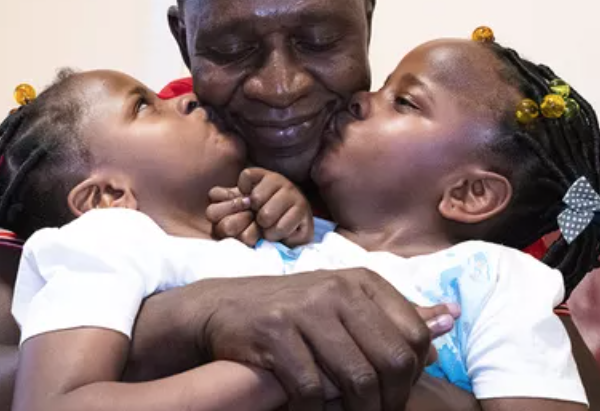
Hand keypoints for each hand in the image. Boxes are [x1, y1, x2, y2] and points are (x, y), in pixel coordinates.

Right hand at [197, 268, 458, 410]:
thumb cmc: (296, 309)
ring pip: (356, 379)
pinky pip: (312, 389)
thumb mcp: (348, 302)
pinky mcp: (275, 331)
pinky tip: (313, 410)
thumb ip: (398, 313)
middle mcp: (338, 289)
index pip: (414, 335)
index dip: (412, 375)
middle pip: (392, 360)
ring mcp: (305, 308)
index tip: (395, 393)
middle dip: (389, 400)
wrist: (227, 306)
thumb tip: (452, 315)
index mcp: (362, 282)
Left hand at [207, 168, 313, 246]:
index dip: (241, 194)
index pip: (247, 176)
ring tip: (268, 228)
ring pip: (266, 216)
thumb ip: (227, 197)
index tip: (246, 203)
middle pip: (255, 199)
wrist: (293, 226)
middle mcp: (281, 181)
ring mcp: (295, 196)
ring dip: (263, 228)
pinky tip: (279, 234)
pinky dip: (275, 236)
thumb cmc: (263, 214)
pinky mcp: (305, 215)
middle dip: (251, 216)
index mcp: (265, 176)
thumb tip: (213, 195)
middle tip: (257, 220)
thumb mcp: (242, 203)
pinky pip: (279, 229)